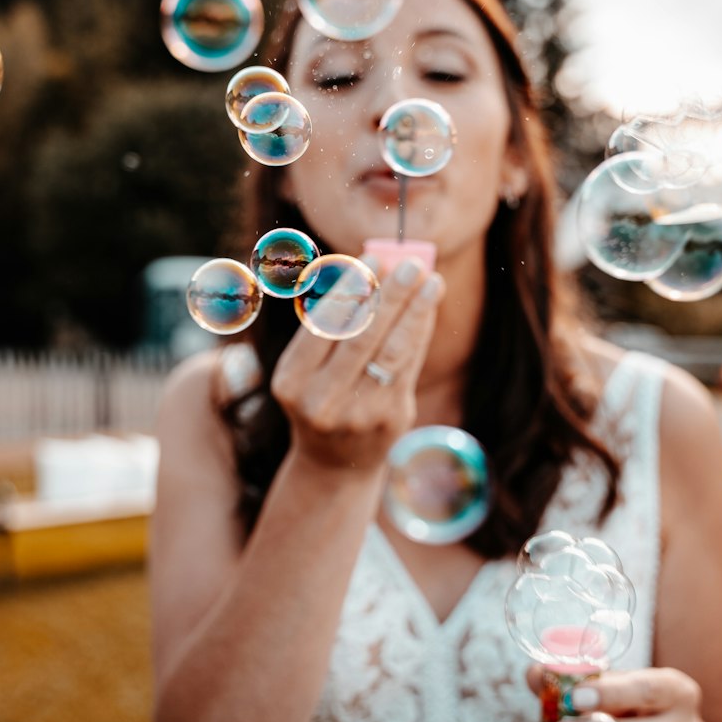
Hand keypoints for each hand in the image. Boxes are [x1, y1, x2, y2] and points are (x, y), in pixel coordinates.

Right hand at [271, 257, 444, 473]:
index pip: (323, 325)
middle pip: (361, 336)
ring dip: (415, 311)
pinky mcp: (389, 419)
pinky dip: (420, 332)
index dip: (351, 288)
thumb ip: (334, 324)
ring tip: (431, 281)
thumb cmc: (320, 397)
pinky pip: (409, 366)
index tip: (373, 257)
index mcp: (290, 381)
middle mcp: (321, 401)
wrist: (333, 463)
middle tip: (410, 264)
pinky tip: (428, 308)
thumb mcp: (308, 368)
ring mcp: (358, 413)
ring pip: (392, 351)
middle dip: (389, 295)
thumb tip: (372, 267)